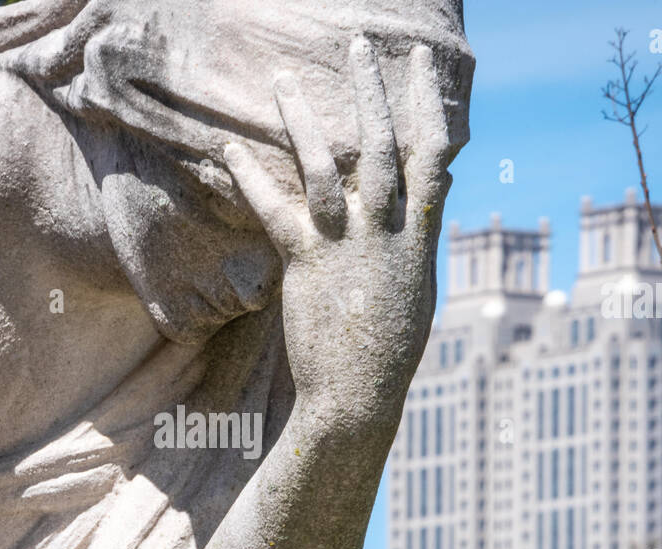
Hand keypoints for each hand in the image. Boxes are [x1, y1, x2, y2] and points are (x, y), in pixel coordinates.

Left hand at [223, 37, 452, 430]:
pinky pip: (274, 209)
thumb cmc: (388, 346)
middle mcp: (388, 231)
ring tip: (282, 80)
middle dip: (372, 89)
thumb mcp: (419, 284)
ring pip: (326, 166)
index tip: (418, 61)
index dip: (426, 101)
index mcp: (419, 234)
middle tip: (359, 43)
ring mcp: (347, 245)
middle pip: (383, 145)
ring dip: (303, 119)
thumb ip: (421, 230)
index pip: (432, 153)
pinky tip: (225, 150)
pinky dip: (249, 178)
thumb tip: (436, 185)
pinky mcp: (306, 262)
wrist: (360, 393)